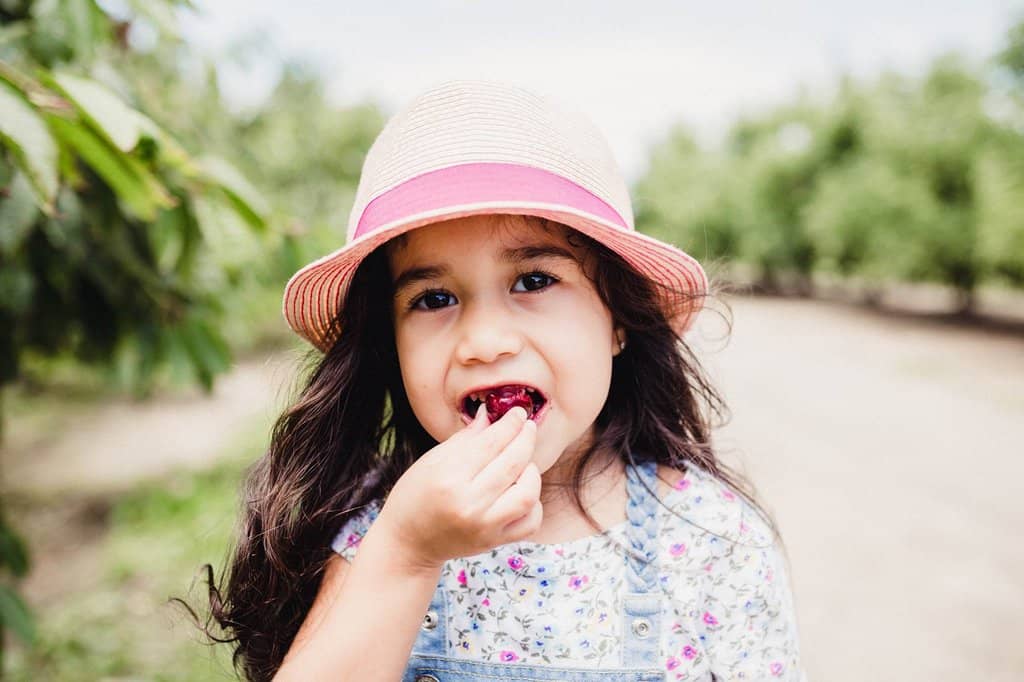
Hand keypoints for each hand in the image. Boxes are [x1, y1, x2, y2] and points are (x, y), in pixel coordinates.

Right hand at [374, 404, 541, 569]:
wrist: (408, 543)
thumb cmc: (415, 496)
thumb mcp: (431, 461)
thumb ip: (465, 438)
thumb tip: (491, 414)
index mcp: (448, 477)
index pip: (491, 443)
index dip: (509, 423)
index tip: (518, 413)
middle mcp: (469, 503)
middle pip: (512, 463)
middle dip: (526, 438)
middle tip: (527, 427)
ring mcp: (484, 525)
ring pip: (527, 493)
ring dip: (531, 471)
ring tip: (524, 462)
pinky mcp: (494, 541)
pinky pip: (530, 522)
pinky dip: (533, 503)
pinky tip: (522, 491)